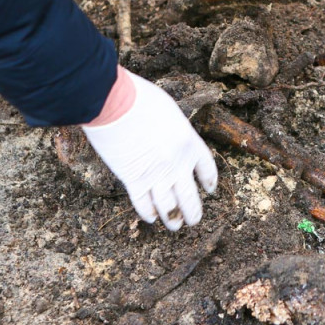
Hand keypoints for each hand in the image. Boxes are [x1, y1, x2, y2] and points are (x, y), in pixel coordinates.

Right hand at [82, 70, 217, 229]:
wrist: (115, 103)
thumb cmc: (140, 98)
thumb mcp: (169, 111)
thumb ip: (174, 130)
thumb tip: (170, 140)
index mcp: (190, 143)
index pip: (207, 169)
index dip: (209, 181)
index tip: (209, 189)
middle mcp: (177, 164)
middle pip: (190, 197)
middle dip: (193, 212)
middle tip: (194, 220)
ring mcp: (155, 174)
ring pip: (170, 208)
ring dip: (174, 218)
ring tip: (175, 225)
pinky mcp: (133, 180)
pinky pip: (144, 204)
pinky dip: (148, 213)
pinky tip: (151, 217)